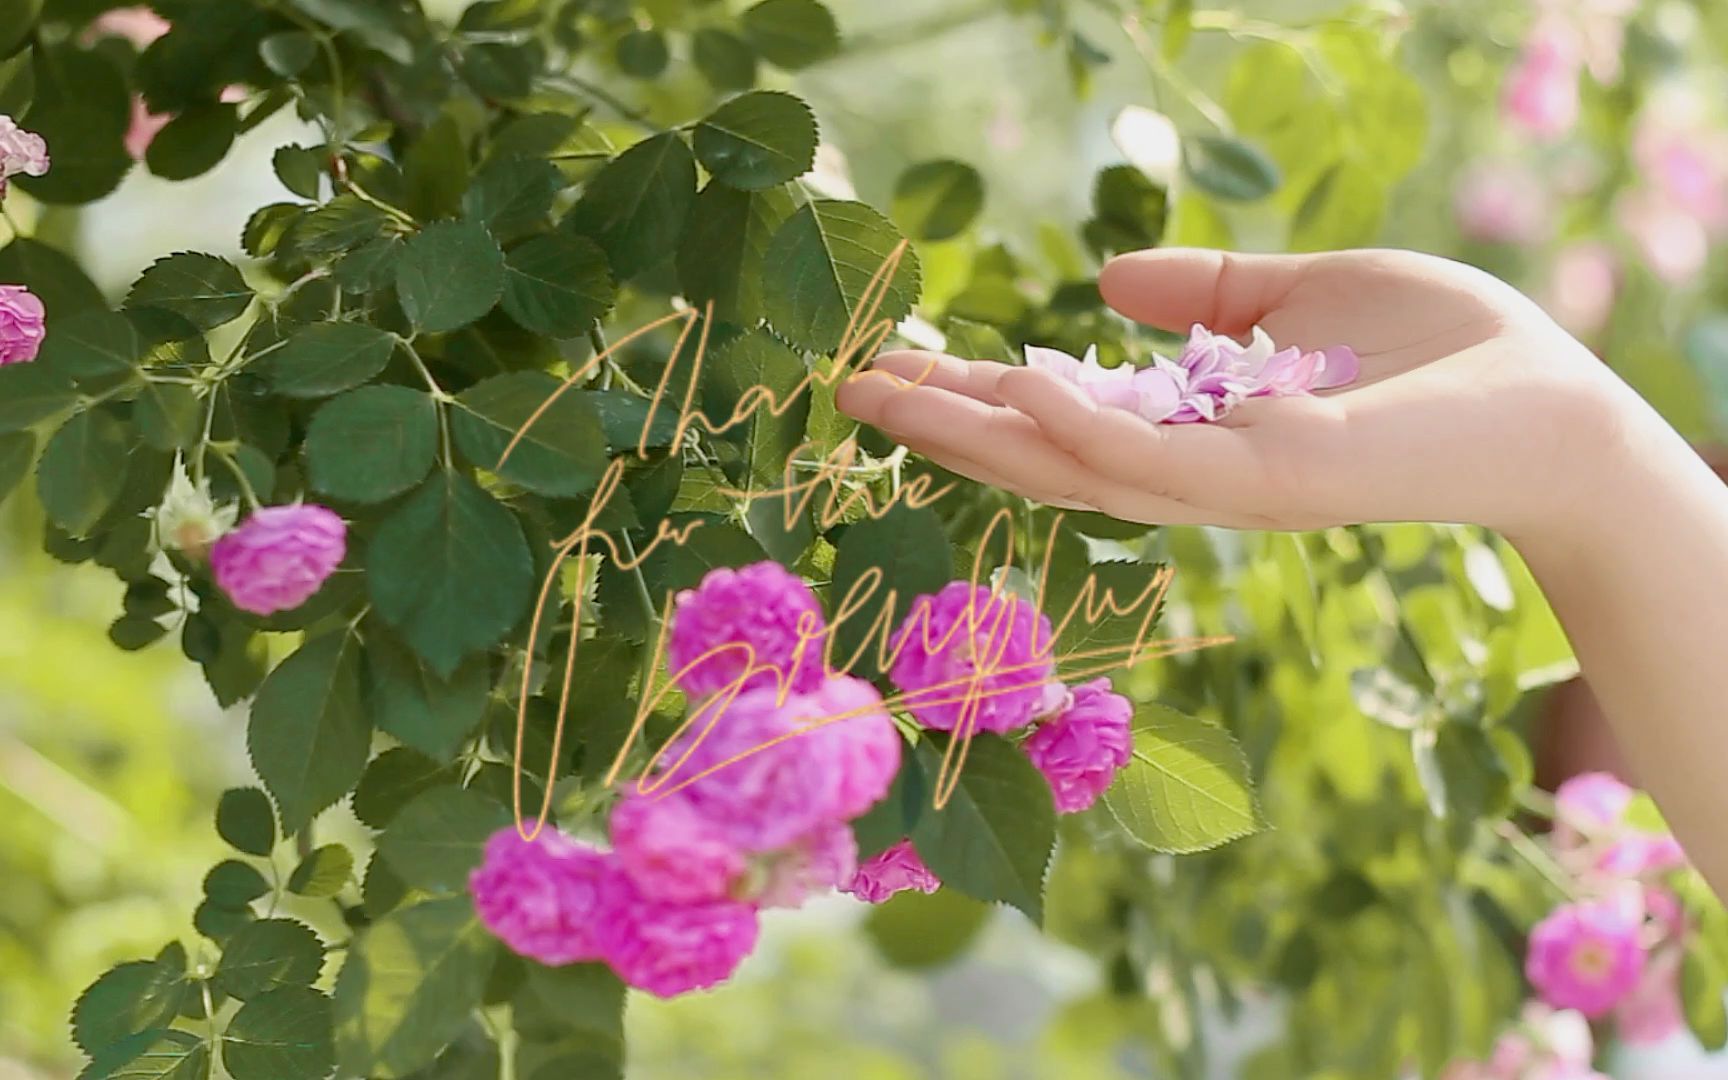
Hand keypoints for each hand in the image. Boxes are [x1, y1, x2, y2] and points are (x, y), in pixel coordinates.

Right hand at [836, 248, 1639, 539]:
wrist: (1550, 396)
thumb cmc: (1440, 350)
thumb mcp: (1299, 297)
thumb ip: (1206, 297)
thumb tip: (1107, 283)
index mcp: (1189, 428)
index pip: (1057, 418)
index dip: (972, 395)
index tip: (895, 365)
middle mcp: (1189, 471)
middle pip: (1040, 456)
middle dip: (943, 427)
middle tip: (847, 391)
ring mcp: (1223, 485)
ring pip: (1074, 467)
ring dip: (977, 431)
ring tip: (887, 390)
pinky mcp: (1271, 480)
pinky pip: (1157, 462)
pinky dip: (1085, 427)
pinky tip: (1020, 384)